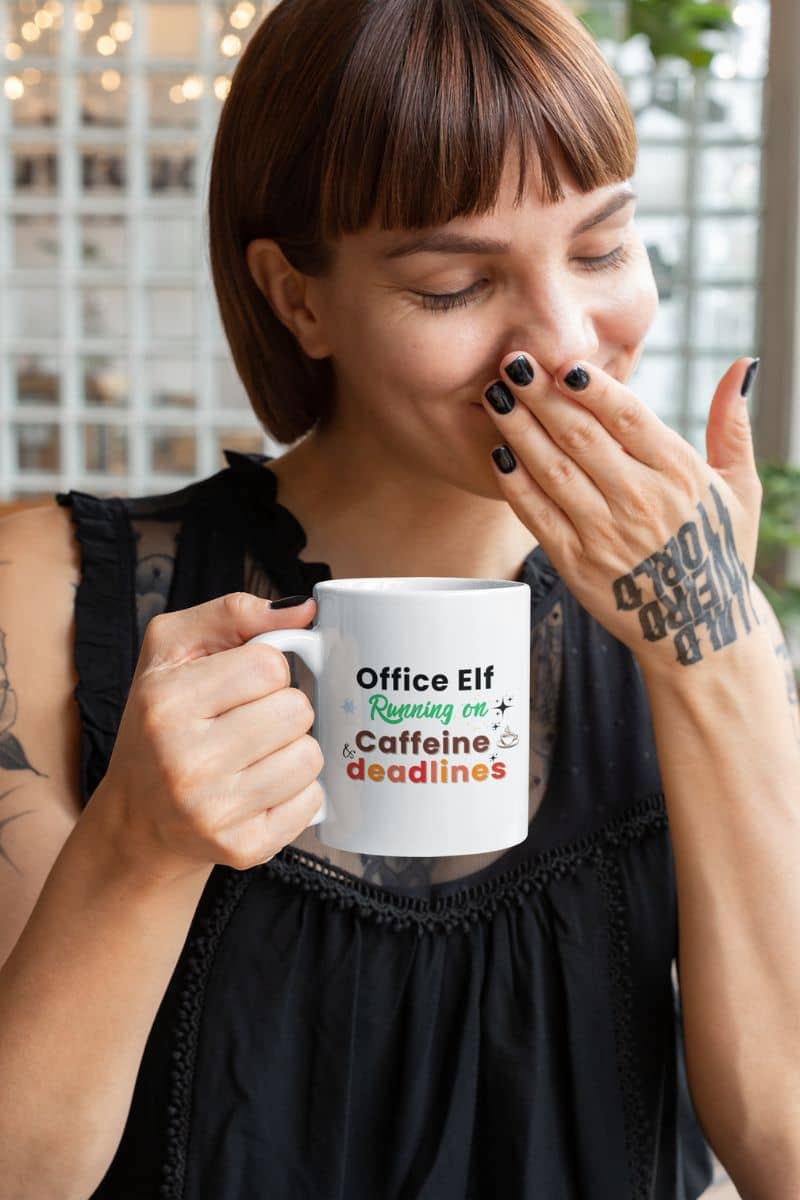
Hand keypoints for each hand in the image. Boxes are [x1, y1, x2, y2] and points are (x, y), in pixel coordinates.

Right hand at [89, 592, 323, 879]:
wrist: (139, 818)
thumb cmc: (161, 722)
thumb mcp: (172, 650)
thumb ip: (234, 613)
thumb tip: (305, 610)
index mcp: (165, 702)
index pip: (269, 665)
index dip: (266, 670)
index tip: (242, 686)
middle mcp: (184, 759)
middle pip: (296, 710)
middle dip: (282, 710)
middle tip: (248, 724)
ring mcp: (214, 810)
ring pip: (310, 756)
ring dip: (292, 750)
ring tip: (255, 756)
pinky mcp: (242, 848)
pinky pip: (312, 801)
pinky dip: (297, 792)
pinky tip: (260, 790)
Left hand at [482, 353, 763, 673]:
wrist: (699, 630)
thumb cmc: (718, 551)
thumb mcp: (739, 488)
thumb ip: (733, 425)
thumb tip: (743, 364)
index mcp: (680, 473)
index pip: (628, 417)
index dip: (593, 387)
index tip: (564, 361)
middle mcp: (641, 500)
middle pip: (581, 436)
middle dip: (541, 394)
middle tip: (512, 361)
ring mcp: (605, 533)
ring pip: (553, 469)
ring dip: (519, 429)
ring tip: (494, 395)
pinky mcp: (577, 562)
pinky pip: (538, 515)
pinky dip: (515, 484)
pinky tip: (498, 454)